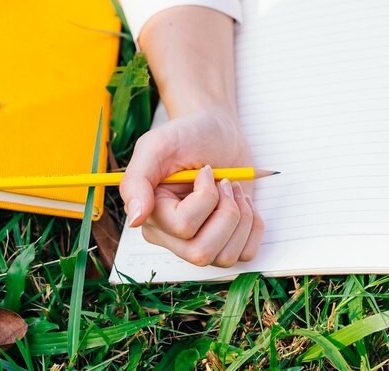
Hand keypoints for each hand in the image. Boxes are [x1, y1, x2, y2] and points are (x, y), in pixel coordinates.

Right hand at [120, 107, 263, 267]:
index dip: (205, 198)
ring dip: (241, 217)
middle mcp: (173, 236)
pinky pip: (246, 254)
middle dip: (226, 213)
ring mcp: (201, 241)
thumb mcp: (157, 146)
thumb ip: (136, 180)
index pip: (184, 227)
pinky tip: (243, 203)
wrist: (217, 130)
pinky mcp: (227, 241)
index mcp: (153, 216)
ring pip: (226, 258)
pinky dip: (253, 226)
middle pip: (202, 252)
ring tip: (232, 190)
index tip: (206, 171)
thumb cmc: (187, 135)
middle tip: (225, 183)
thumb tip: (135, 219)